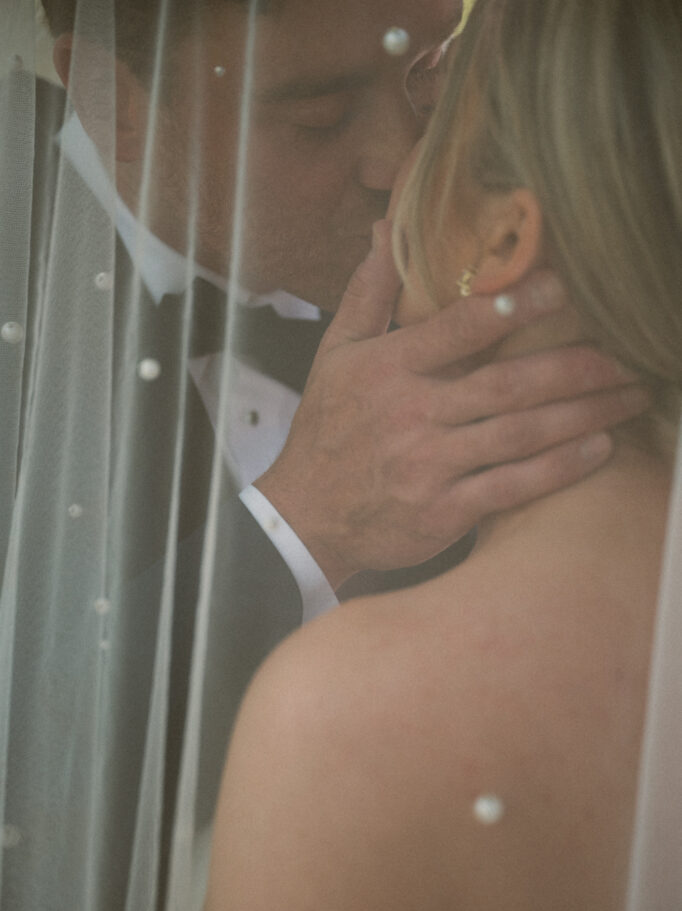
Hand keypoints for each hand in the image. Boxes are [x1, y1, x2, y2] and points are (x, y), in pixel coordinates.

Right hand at [256, 222, 648, 588]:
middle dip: (574, 368)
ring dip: (582, 415)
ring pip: (518, 434)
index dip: (513, 306)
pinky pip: (511, 487)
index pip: (457, 329)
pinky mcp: (443, 512)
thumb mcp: (333, 354)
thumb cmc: (327, 431)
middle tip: (627, 355)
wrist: (306, 517)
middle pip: (506, 385)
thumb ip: (367, 294)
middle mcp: (412, 415)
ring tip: (630, 397)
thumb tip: (385, 231)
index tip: (562, 287)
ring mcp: (429, 466)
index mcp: (388, 368)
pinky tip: (598, 448)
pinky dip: (558, 469)